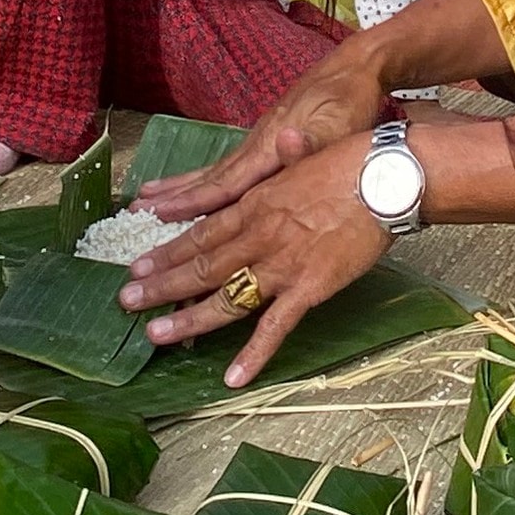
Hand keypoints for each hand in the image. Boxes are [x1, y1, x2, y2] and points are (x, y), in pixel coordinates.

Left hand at [121, 134, 391, 388]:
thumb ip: (285, 164)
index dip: (167, 251)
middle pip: (201, 265)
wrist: (388, 178)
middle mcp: (259, 235)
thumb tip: (285, 138)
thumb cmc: (353, 163)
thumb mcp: (306, 156)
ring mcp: (282, 264)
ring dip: (188, 319)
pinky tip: (233, 376)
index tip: (139, 266)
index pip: (200, 232)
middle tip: (127, 302)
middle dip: (161, 286)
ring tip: (156, 336)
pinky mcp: (310, 287)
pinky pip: (276, 327)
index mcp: (255, 204)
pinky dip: (253, 353)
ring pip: (225, 297)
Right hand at [135, 39, 388, 218]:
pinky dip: (201, 179)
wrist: (353, 68)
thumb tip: (288, 141)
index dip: (194, 201)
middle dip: (172, 198)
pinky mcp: (264, 141)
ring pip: (212, 171)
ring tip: (144, 199)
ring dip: (178, 187)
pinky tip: (190, 185)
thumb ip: (314, 139)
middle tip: (133, 213)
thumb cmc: (350, 101)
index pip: (226, 181)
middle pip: (209, 178)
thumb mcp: (341, 124)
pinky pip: (225, 167)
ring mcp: (257, 142)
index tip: (160, 216)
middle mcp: (255, 145)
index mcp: (270, 146)